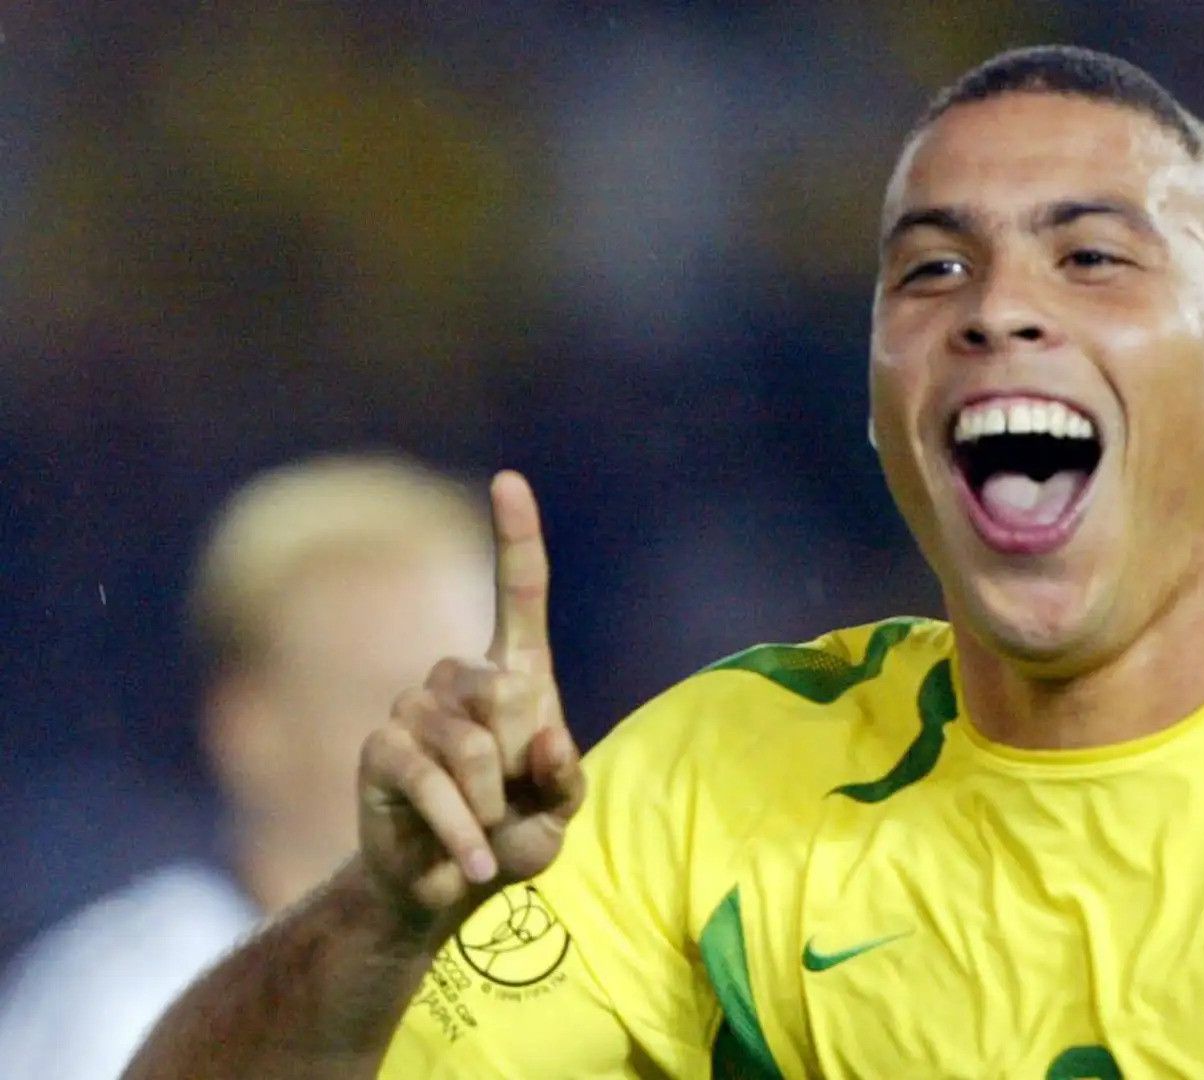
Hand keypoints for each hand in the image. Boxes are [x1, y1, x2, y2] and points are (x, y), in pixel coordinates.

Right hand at [358, 471, 585, 916]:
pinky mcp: (381, 749)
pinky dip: (464, 832)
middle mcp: (458, 679)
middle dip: (520, 764)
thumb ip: (565, 778)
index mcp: (514, 676)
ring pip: (470, 746)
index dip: (516, 536)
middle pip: (503, 692)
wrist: (451, 887)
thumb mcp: (559, 813)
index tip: (508, 480)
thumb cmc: (515, 835)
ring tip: (488, 835)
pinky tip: (474, 866)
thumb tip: (545, 735)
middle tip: (512, 807)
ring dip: (492, 807)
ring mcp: (412, 708)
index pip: (519, 593)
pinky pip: (432, 781)